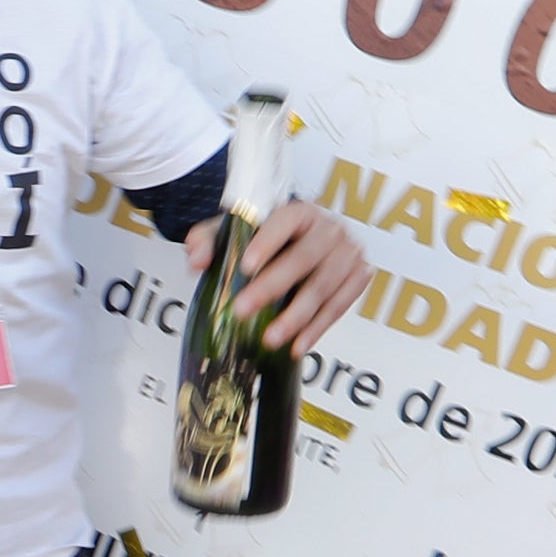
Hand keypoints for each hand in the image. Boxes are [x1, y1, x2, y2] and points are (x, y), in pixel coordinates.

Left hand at [188, 196, 370, 354]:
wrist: (301, 243)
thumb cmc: (267, 238)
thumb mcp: (235, 232)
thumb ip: (209, 241)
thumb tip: (197, 260)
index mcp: (299, 211)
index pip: (284, 221)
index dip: (266, 243)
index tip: (246, 266)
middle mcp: (328, 228)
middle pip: (304, 258)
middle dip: (272, 287)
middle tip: (242, 310)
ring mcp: (347, 253)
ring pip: (323, 287)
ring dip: (296, 317)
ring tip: (270, 338)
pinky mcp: (358, 277)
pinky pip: (339, 306)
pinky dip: (317, 329)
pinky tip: (298, 345)